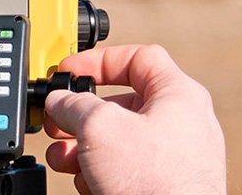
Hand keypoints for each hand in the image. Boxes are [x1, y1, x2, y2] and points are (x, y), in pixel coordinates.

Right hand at [42, 45, 227, 194]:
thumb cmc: (158, 182)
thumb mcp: (100, 128)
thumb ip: (74, 105)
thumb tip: (59, 101)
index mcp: (179, 95)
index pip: (138, 58)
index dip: (98, 61)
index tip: (70, 72)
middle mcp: (182, 123)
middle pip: (122, 105)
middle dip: (82, 117)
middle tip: (59, 124)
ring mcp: (176, 158)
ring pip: (120, 143)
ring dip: (84, 150)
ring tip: (65, 160)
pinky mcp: (165, 185)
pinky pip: (127, 170)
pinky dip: (102, 174)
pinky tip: (89, 184)